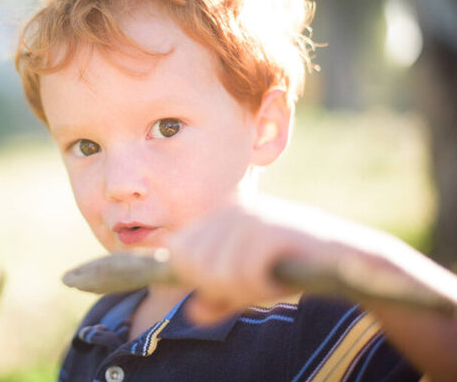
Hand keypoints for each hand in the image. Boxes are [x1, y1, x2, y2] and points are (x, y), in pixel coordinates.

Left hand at [165, 196, 383, 322]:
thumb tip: (192, 313)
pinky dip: (262, 290)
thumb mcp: (248, 286)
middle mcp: (231, 211)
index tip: (230, 285)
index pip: (179, 251)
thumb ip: (218, 299)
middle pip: (196, 265)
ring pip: (220, 273)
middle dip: (222, 288)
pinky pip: (246, 275)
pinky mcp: (271, 232)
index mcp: (218, 216)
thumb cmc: (292, 268)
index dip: (199, 279)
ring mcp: (251, 218)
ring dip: (246, 291)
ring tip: (269, 283)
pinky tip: (279, 283)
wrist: (344, 258)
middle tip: (254, 286)